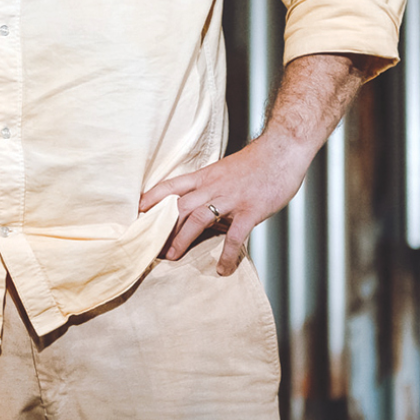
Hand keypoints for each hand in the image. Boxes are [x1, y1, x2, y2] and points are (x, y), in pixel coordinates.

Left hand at [139, 131, 315, 275]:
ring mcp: (231, 198)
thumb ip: (211, 189)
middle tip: (151, 244)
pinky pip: (235, 236)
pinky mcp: (250, 210)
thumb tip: (203, 211)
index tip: (137, 211)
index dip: (152, 197)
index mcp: (205, 176)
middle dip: (163, 226)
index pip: (171, 185)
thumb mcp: (225, 171)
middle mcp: (213, 186)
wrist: (282, 151)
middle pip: (179, 206)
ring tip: (173, 256)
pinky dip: (227, 254)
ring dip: (182, 239)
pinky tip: (222, 268)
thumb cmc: (255, 162)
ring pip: (198, 219)